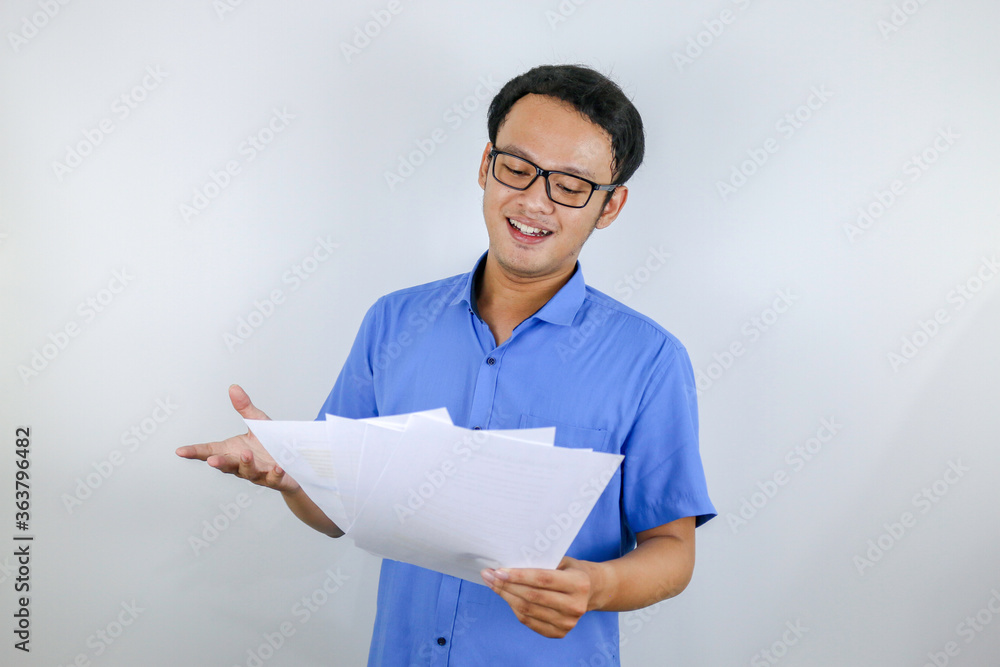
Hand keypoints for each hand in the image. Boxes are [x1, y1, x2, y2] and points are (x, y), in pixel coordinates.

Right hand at [175, 384, 298, 493]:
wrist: (295, 463)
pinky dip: (275, 473)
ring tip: (246, 455)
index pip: (210, 451)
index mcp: (234, 451)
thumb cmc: (271, 444)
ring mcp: (259, 473)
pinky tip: (277, 467)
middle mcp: (242, 464)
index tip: (180, 451)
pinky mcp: (276, 478)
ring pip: (249, 472)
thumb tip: (233, 388)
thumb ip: (245, 408)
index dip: (195, 452)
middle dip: (220, 463)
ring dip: (246, 465)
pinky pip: (274, 477)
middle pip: (227, 465)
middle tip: (212, 460)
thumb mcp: (258, 423)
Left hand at [481, 556, 604, 637]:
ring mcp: (568, 622)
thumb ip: (542, 561)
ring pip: (527, 610)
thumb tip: (509, 561)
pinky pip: (529, 621)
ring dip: (506, 597)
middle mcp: (575, 606)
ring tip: (492, 584)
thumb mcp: (562, 559)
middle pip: (532, 597)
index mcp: (579, 584)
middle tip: (489, 575)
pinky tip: (506, 597)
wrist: (591, 590)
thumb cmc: (570, 570)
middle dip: (506, 586)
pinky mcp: (559, 633)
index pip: (543, 580)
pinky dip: (514, 608)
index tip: (498, 571)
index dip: (518, 576)